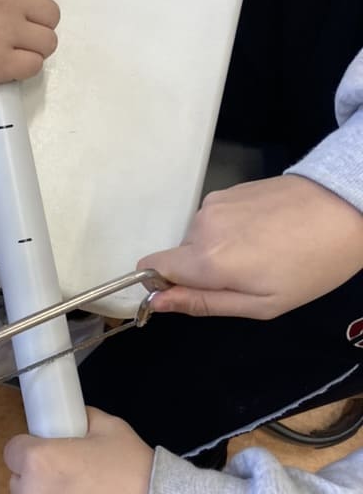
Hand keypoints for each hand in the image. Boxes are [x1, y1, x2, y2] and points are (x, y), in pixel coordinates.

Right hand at [0, 0, 59, 103]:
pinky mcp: (0, 64)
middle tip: (10, 27)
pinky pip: (35, 65)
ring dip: (32, 45)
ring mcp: (5, 31)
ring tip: (9, 45)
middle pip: (51, 13)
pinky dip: (24, 66)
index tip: (19, 4)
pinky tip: (5, 61)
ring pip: (48, 41)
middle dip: (34, 21)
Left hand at [5, 408, 152, 493]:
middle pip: (19, 483)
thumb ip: (80, 420)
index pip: (12, 450)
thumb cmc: (134, 471)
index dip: (32, 449)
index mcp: (37, 463)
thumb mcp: (109, 427)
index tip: (51, 453)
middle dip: (39, 480)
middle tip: (73, 480)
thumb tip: (68, 420)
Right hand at [139, 175, 362, 319]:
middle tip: (247, 276)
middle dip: (201, 270)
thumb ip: (202, 303)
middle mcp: (200, 226)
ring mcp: (215, 203)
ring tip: (263, 251)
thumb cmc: (309, 267)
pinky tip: (266, 231)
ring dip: (219, 248)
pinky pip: (215, 218)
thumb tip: (157, 300)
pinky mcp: (230, 189)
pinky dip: (232, 229)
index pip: (150, 267)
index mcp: (205, 260)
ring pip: (199, 237)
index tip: (194, 292)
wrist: (347, 209)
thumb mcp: (260, 304)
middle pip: (180, 255)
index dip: (163, 283)